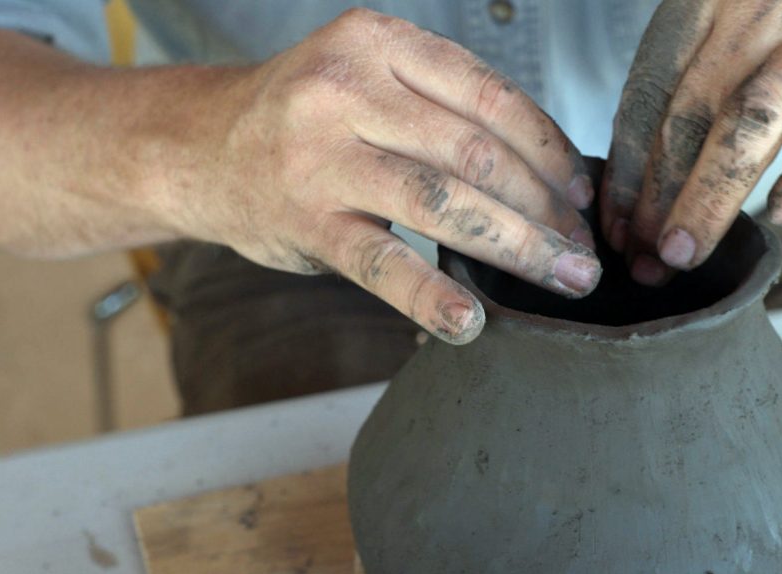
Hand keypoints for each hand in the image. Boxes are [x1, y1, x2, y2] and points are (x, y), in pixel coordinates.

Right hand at [174, 9, 599, 343]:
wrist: (199, 147)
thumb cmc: (297, 117)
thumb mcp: (361, 76)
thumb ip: (434, 105)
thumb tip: (540, 169)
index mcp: (375, 42)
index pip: (489, 96)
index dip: (549, 151)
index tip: (580, 194)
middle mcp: (347, 91)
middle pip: (476, 153)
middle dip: (545, 209)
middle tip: (582, 251)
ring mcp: (322, 158)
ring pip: (442, 203)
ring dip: (516, 247)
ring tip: (561, 279)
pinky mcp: (305, 221)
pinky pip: (382, 263)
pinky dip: (430, 297)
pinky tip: (468, 323)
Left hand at [602, 0, 781, 285]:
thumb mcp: (739, 22)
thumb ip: (701, 77)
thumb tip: (647, 181)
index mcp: (708, 0)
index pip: (648, 94)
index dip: (625, 170)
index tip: (613, 229)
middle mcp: (761, 10)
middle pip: (689, 115)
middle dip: (656, 198)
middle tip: (641, 260)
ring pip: (751, 122)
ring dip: (709, 198)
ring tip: (682, 255)